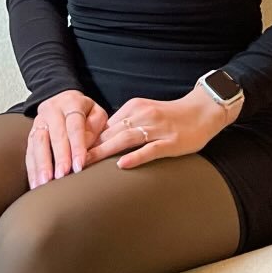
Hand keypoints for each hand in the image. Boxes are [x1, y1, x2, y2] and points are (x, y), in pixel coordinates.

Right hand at [27, 90, 108, 188]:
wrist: (65, 100)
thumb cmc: (86, 113)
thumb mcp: (97, 114)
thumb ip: (94, 130)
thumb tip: (86, 152)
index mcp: (72, 102)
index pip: (74, 126)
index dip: (77, 146)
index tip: (79, 165)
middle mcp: (52, 110)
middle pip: (55, 134)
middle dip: (59, 157)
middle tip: (62, 175)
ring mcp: (39, 120)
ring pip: (38, 142)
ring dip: (41, 164)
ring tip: (45, 183)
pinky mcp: (31, 133)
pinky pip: (29, 151)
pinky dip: (32, 169)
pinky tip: (35, 184)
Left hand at [83, 86, 230, 170]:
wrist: (203, 110)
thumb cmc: (171, 116)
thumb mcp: (145, 113)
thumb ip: (125, 124)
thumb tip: (102, 140)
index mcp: (133, 107)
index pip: (104, 125)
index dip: (86, 139)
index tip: (69, 151)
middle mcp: (143, 115)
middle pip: (110, 132)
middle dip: (89, 147)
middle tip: (69, 162)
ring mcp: (157, 129)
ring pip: (125, 139)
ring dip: (104, 152)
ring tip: (86, 164)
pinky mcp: (171, 142)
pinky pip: (150, 149)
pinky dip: (136, 157)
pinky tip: (123, 165)